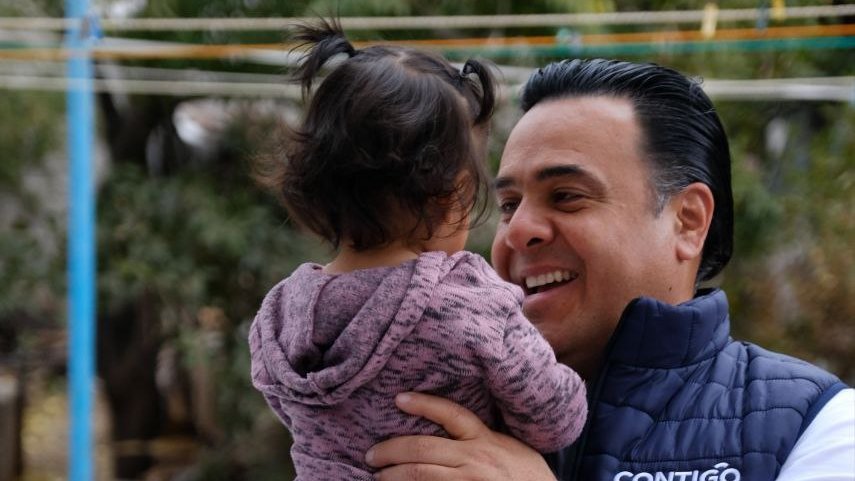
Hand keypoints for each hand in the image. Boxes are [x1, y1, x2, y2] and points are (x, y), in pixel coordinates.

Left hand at [366, 392, 556, 480]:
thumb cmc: (528, 477)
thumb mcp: (509, 447)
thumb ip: (483, 436)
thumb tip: (450, 427)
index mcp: (485, 439)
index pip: (450, 413)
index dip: (423, 403)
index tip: (399, 398)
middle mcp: (475, 458)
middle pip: (422, 449)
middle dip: (391, 450)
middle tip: (372, 455)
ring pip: (421, 475)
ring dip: (393, 475)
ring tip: (378, 476)